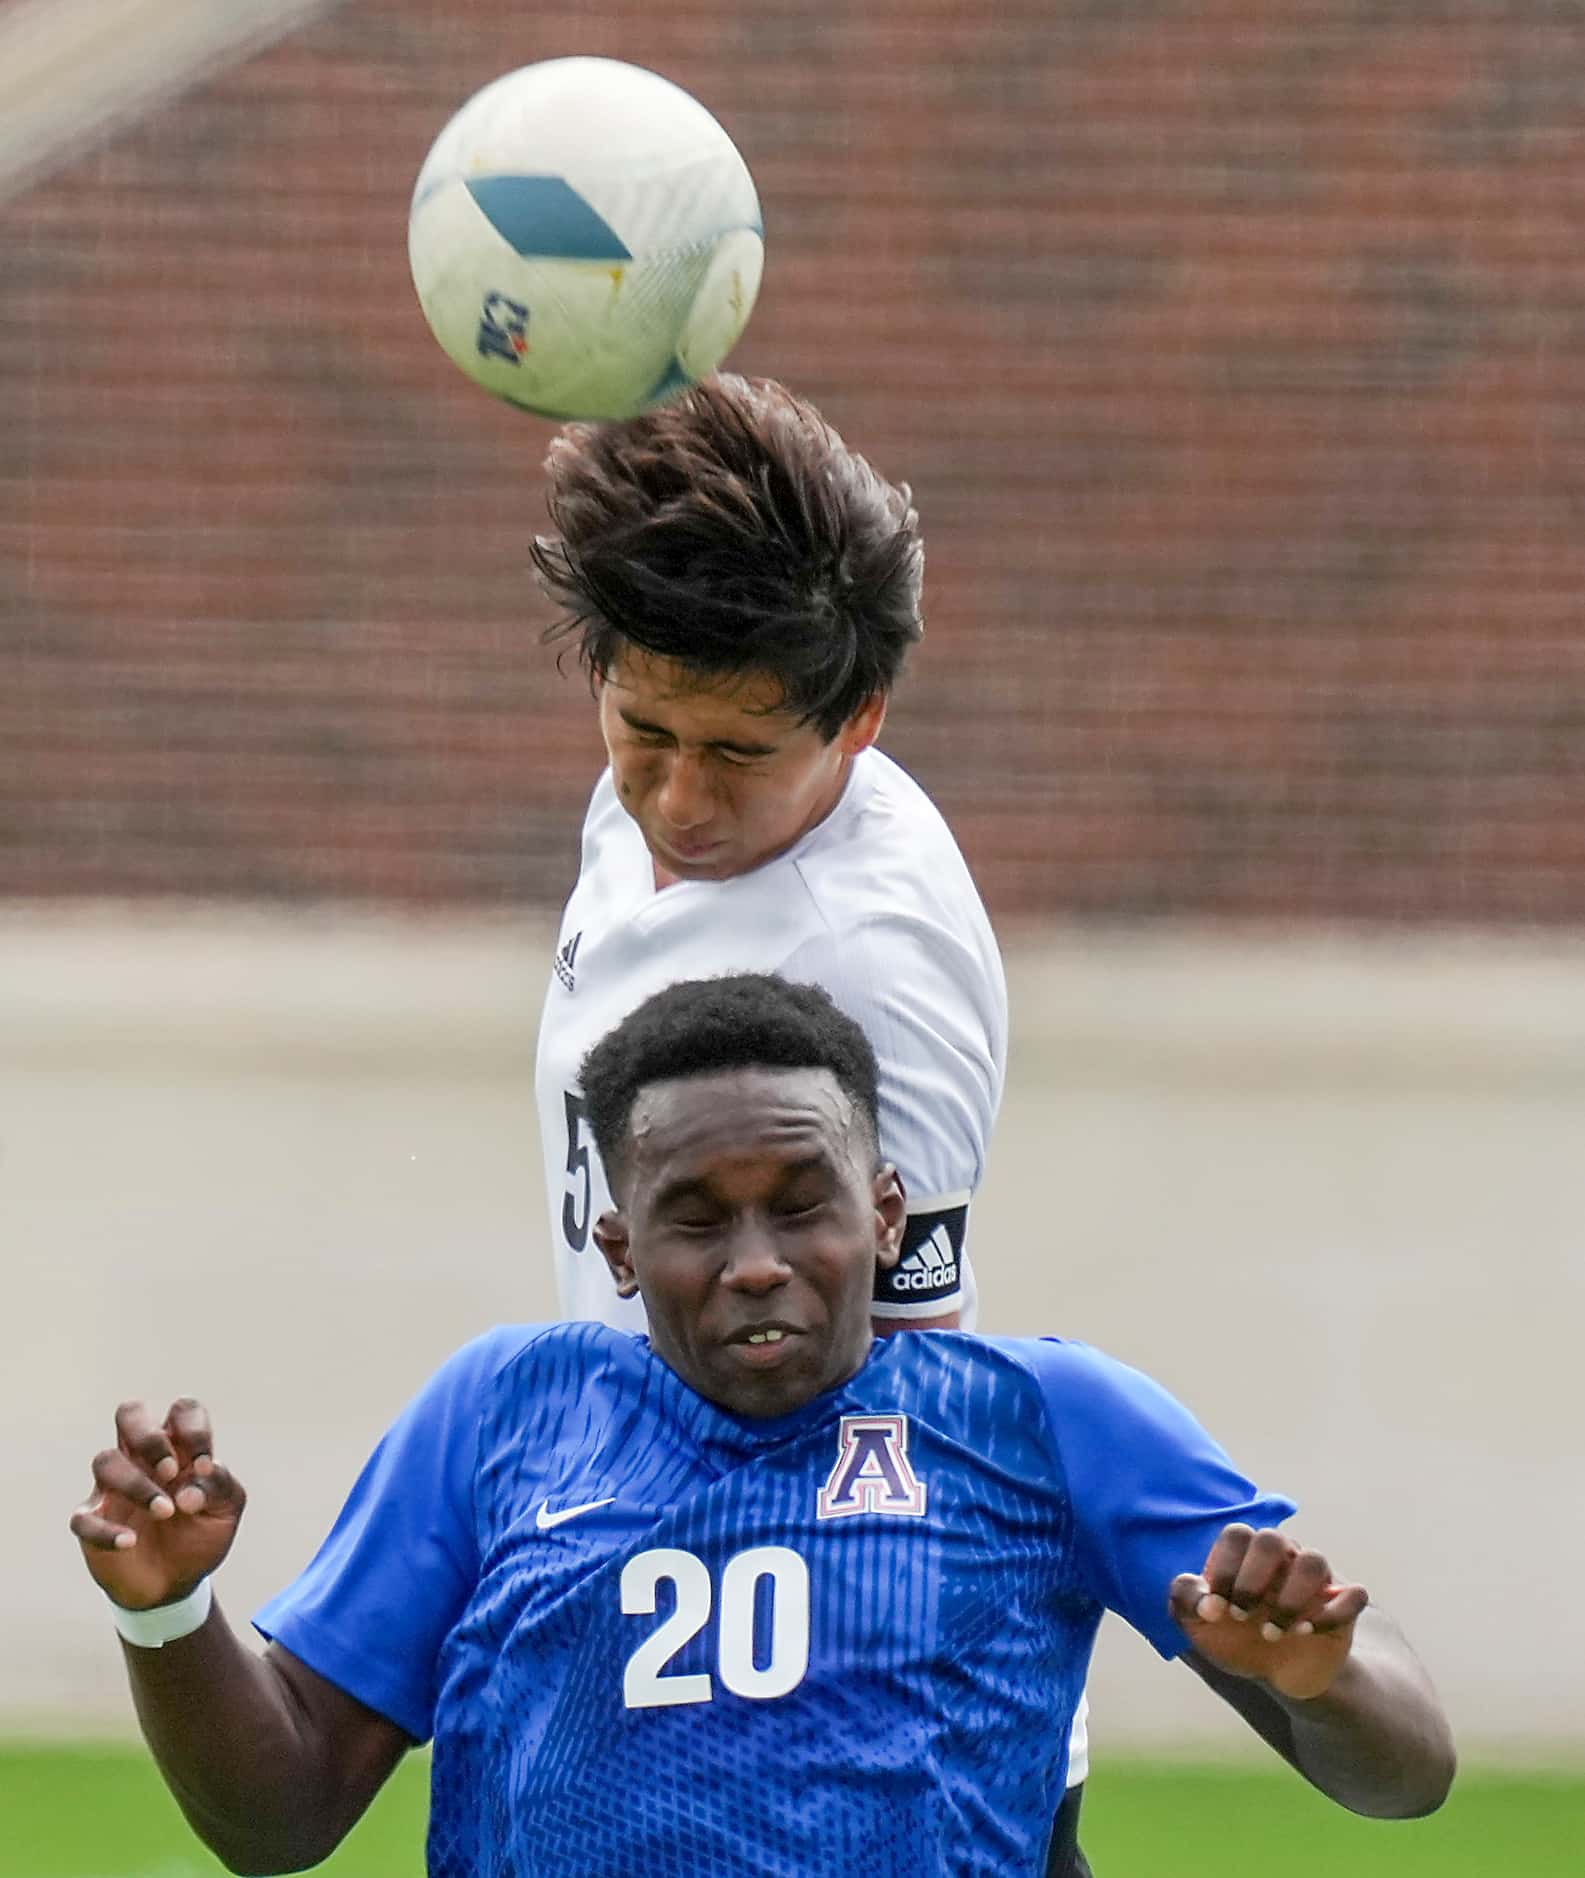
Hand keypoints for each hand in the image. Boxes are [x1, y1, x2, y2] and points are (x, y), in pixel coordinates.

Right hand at [70, 1398, 244, 1611]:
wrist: (174, 1582)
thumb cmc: (200, 1533)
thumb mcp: (226, 1509)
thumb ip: (219, 1487)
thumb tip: (189, 1493)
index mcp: (178, 1447)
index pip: (182, 1410)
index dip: (194, 1431)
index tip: (205, 1467)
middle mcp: (141, 1459)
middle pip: (130, 1413)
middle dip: (149, 1437)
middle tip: (169, 1471)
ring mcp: (112, 1488)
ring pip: (106, 1460)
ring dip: (136, 1485)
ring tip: (165, 1512)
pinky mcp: (92, 1521)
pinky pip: (83, 1517)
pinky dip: (105, 1530)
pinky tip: (130, 1542)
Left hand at [1170, 1524, 1367, 1700]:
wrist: (1276, 1671)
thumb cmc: (1233, 1635)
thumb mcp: (1198, 1624)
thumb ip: (1184, 1602)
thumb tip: (1207, 1603)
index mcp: (1244, 1553)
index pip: (1236, 1534)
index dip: (1223, 1569)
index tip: (1215, 1607)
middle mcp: (1281, 1557)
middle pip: (1272, 1538)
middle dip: (1252, 1579)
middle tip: (1242, 1615)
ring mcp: (1314, 1579)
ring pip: (1314, 1560)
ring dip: (1291, 1599)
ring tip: (1274, 1632)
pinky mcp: (1343, 1604)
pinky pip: (1354, 1594)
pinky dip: (1332, 1613)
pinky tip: (1307, 1633)